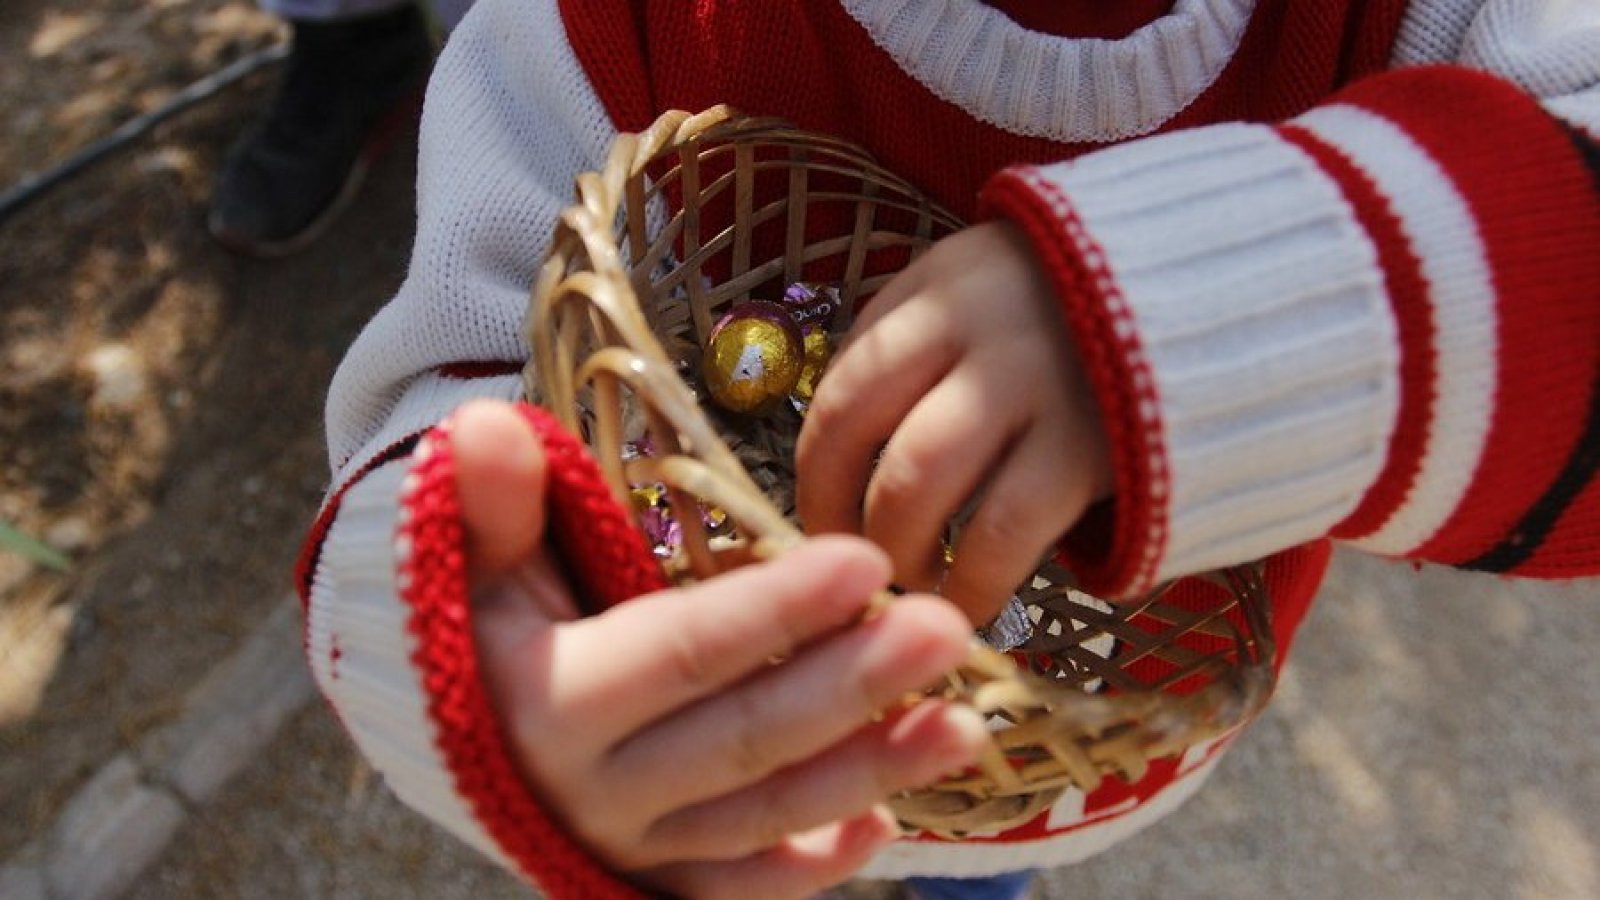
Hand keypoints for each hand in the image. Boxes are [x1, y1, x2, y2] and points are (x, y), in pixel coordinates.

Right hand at [452, 400, 987, 898]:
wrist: (453, 740)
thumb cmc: (482, 630)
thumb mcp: (474, 562)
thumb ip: (489, 504)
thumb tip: (485, 423)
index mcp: (550, 703)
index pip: (681, 653)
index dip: (773, 612)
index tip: (865, 561)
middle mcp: (595, 790)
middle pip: (744, 739)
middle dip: (852, 688)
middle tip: (946, 630)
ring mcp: (633, 846)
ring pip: (763, 818)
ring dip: (867, 774)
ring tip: (964, 725)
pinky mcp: (659, 881)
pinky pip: (740, 889)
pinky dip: (811, 867)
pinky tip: (886, 826)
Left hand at [796, 222, 1112, 625]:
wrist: (1249, 294)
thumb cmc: (1102, 318)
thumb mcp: (1003, 295)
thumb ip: (932, 349)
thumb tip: (851, 456)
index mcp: (942, 285)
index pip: (843, 385)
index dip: (816, 471)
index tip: (817, 522)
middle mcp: (974, 323)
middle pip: (859, 434)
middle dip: (840, 519)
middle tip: (854, 570)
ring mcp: (1032, 380)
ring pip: (916, 485)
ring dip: (898, 554)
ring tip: (913, 588)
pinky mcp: (1091, 444)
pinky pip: (1001, 533)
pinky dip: (973, 582)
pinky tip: (974, 602)